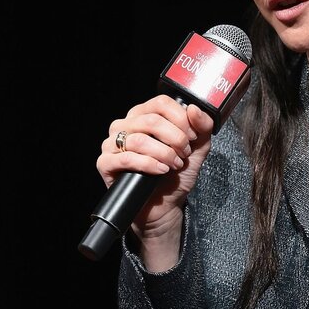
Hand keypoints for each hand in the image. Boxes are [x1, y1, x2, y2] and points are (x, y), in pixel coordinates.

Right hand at [96, 96, 214, 239]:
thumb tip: (195, 109)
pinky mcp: (106, 163)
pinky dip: (149, 164)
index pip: (161, 103)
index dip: (181, 119)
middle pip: (152, 120)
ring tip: (174, 165)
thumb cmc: (175, 175)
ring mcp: (112, 144)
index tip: (192, 136)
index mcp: (144, 115)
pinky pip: (126, 158)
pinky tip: (161, 170)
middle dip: (175, 139)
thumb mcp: (197, 150)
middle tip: (184, 154)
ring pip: (139, 139)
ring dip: (164, 154)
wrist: (164, 206)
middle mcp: (125, 126)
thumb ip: (202, 128)